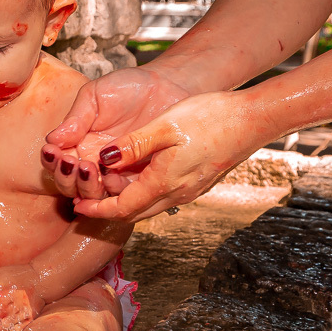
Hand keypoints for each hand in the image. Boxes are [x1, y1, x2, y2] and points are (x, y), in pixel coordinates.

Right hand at [42, 66, 197, 200]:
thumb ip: (76, 118)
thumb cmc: (129, 87)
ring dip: (86, 186)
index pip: (56, 162)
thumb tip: (52, 140)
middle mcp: (93, 163)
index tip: (54, 151)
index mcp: (77, 143)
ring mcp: (115, 173)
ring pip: (92, 195)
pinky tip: (112, 175)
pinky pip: (123, 194)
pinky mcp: (139, 180)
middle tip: (72, 162)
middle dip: (66, 177)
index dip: (51, 161)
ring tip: (90, 168)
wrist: (168, 87)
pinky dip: (113, 189)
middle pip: (70, 185)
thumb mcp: (95, 96)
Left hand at [73, 90, 273, 221]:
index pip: (122, 209)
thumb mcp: (164, 126)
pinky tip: (137, 178)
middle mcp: (177, 194)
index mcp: (164, 183)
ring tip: (106, 188)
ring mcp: (190, 190)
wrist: (253, 120)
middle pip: (134, 213)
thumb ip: (133, 145)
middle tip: (85, 201)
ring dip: (126, 202)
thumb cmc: (210, 118)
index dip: (97, 210)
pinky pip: (163, 196)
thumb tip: (104, 159)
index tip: (78, 206)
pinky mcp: (198, 182)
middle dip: (108, 210)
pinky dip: (143, 193)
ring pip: (149, 206)